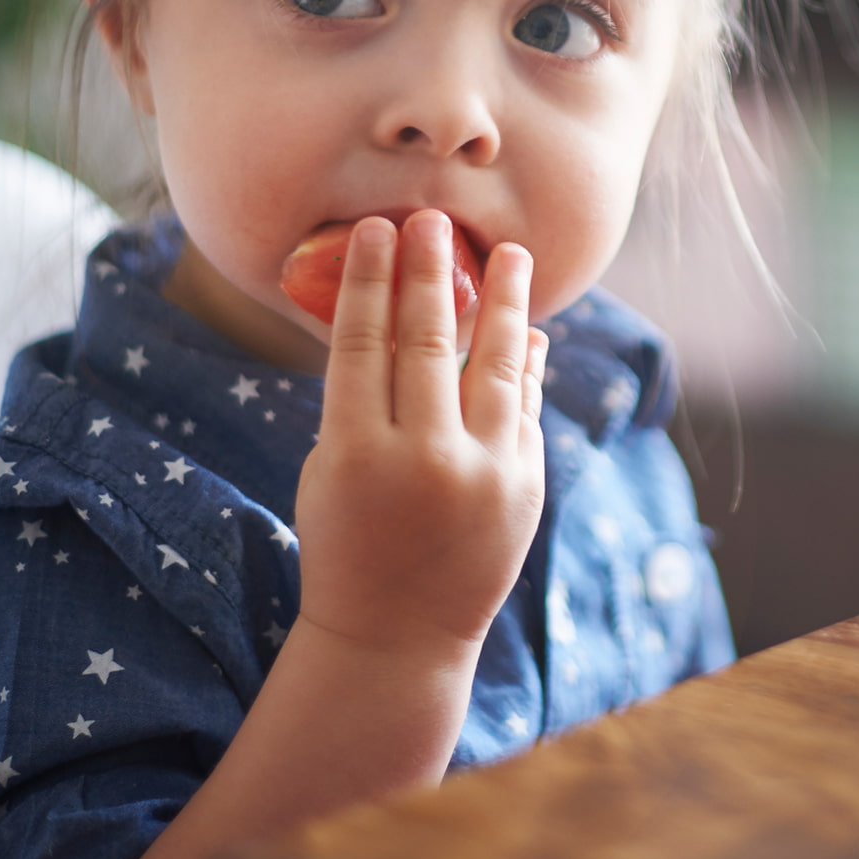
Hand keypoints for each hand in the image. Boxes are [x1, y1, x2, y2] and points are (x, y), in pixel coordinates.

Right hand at [293, 210, 546, 658]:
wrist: (396, 638)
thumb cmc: (346, 542)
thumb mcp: (329, 469)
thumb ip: (361, 400)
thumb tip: (400, 320)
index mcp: (354, 454)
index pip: (362, 343)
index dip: (370, 280)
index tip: (377, 230)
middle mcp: (423, 461)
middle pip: (427, 341)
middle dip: (429, 272)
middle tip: (433, 220)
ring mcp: (482, 475)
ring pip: (496, 366)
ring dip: (504, 302)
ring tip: (511, 254)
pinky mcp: (524, 489)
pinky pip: (526, 408)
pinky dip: (527, 365)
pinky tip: (528, 329)